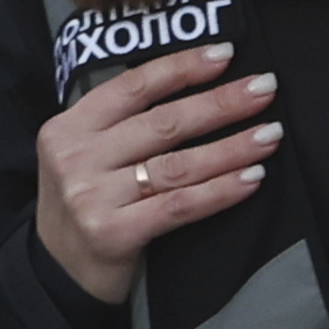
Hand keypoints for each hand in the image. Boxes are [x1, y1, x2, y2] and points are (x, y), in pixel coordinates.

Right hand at [30, 47, 278, 305]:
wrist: (59, 274)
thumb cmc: (86, 205)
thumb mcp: (84, 155)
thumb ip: (121, 124)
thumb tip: (199, 88)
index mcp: (68, 127)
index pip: (132, 87)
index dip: (182, 68)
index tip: (226, 55)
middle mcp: (75, 157)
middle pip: (163, 122)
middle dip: (220, 103)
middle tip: (265, 89)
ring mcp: (91, 196)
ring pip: (177, 164)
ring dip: (231, 147)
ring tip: (269, 134)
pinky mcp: (112, 233)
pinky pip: (179, 205)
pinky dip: (220, 191)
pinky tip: (251, 178)